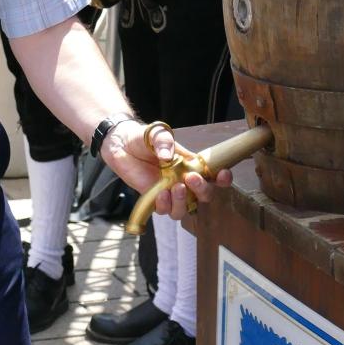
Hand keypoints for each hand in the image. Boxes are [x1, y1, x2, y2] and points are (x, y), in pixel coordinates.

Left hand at [100, 120, 232, 218]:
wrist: (120, 144)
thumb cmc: (143, 138)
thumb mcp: (156, 134)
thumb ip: (164, 142)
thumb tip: (168, 156)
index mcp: (191, 165)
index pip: (213, 175)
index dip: (223, 178)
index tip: (223, 174)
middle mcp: (184, 181)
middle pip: (203, 195)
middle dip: (202, 190)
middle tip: (190, 179)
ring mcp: (170, 191)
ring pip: (186, 208)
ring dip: (183, 202)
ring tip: (175, 188)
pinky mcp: (154, 199)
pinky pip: (165, 210)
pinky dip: (165, 205)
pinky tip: (160, 193)